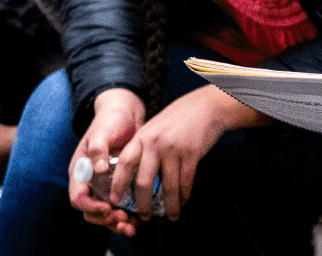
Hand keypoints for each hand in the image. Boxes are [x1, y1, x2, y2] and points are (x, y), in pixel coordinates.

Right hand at [68, 88, 144, 235]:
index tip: (109, 209)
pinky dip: (127, 215)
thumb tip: (98, 169)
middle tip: (124, 221)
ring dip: (117, 223)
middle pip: (91, 212)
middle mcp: (89, 182)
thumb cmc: (110, 120)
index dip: (91, 207)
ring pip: (105, 213)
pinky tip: (139, 219)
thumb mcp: (102, 132)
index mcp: (79, 172)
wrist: (126, 113)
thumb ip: (98, 149)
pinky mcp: (119, 185)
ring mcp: (104, 185)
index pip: (78, 198)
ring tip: (133, 226)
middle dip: (106, 220)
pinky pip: (119, 207)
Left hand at [100, 85, 265, 223]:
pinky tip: (183, 202)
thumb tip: (135, 174)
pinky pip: (186, 181)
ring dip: (168, 205)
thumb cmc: (180, 117)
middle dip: (142, 204)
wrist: (207, 106)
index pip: (125, 164)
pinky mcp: (192, 154)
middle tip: (144, 216)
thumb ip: (144, 147)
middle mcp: (155, 144)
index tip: (115, 200)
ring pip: (168, 186)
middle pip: (144, 181)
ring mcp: (173, 149)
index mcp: (142, 137)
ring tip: (170, 215)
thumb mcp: (155, 127)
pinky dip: (184, 195)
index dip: (118, 184)